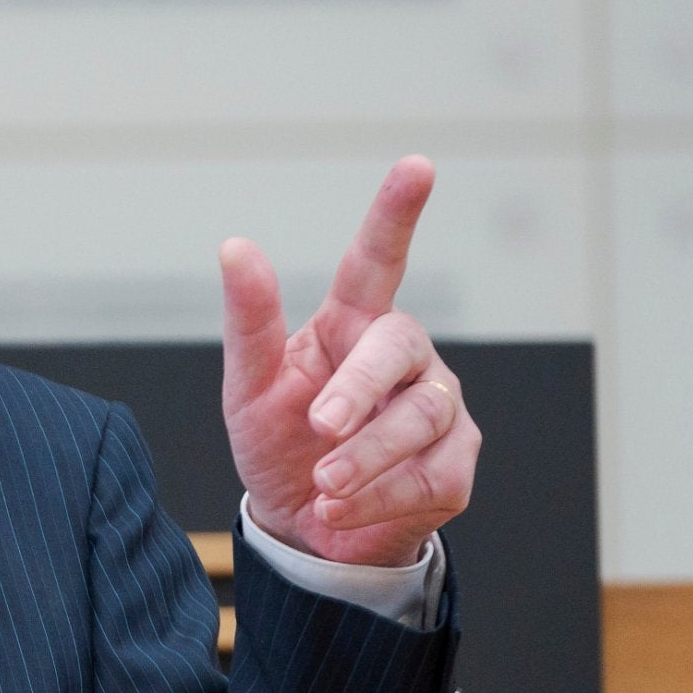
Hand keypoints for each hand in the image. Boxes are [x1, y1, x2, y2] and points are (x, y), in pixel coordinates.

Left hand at [219, 157, 479, 566]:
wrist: (301, 527)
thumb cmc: (277, 443)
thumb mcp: (248, 387)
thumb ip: (249, 321)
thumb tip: (234, 245)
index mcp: (352, 326)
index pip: (376, 261)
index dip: (395, 214)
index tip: (417, 165)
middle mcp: (405, 357)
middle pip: (399, 347)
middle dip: (358, 389)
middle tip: (318, 427)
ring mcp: (439, 407)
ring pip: (420, 417)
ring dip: (363, 457)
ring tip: (321, 485)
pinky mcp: (457, 464)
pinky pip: (429, 476)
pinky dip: (375, 499)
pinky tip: (337, 511)